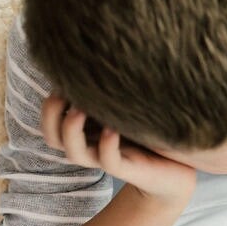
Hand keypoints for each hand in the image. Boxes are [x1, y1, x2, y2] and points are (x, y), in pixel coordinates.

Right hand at [40, 95, 195, 202]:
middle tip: (62, 93)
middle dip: (51, 115)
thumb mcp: (127, 107)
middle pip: (53, 138)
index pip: (50, 124)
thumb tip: (97, 56)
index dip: (49, 106)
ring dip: (72, 130)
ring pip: (74, 153)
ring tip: (80, 109)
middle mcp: (91, 146)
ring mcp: (106, 158)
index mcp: (85, 132)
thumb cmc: (150, 131)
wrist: (177, 166)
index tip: (63, 82)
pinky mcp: (128, 168)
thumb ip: (109, 93)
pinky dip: (107, 145)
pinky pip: (109, 161)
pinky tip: (112, 129)